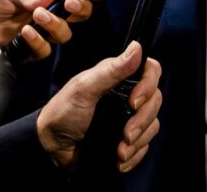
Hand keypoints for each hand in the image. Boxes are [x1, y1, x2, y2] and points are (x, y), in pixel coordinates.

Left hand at [0, 0, 110, 54]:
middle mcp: (47, 15)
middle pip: (78, 15)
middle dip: (79, 8)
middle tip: (68, 1)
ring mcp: (40, 34)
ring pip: (65, 34)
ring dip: (55, 23)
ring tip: (37, 15)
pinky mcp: (31, 52)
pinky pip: (45, 49)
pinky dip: (37, 40)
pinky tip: (25, 32)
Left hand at [37, 41, 162, 171]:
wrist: (51, 148)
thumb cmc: (62, 113)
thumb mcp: (84, 89)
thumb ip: (111, 70)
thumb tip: (137, 48)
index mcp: (118, 77)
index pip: (150, 71)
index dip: (148, 86)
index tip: (134, 103)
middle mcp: (127, 94)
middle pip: (155, 101)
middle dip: (142, 121)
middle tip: (125, 134)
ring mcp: (128, 117)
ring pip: (152, 124)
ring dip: (138, 141)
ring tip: (120, 151)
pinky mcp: (127, 138)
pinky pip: (144, 145)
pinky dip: (135, 154)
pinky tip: (120, 160)